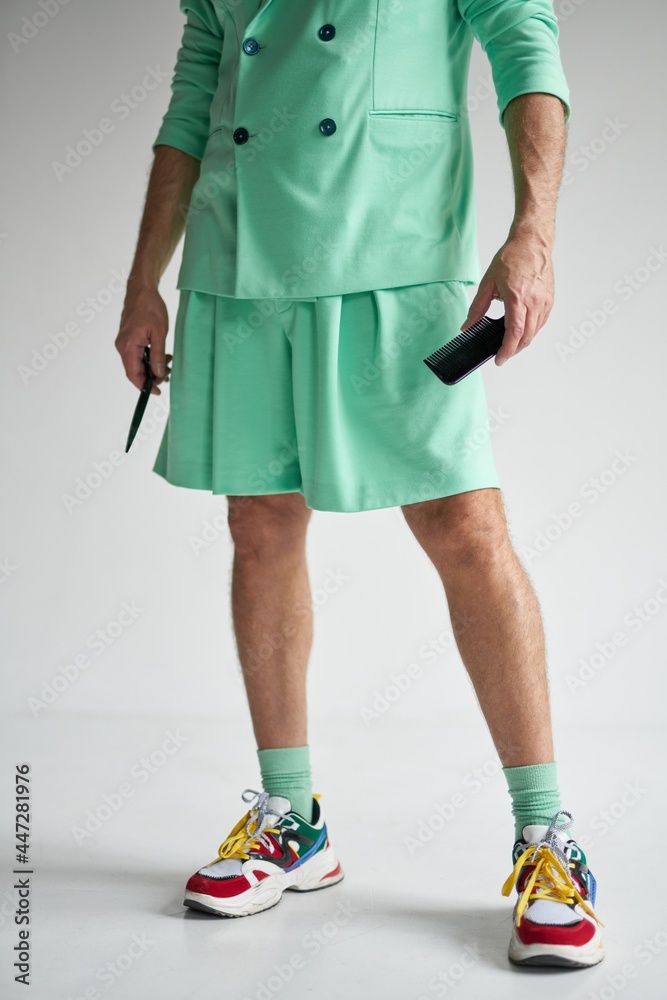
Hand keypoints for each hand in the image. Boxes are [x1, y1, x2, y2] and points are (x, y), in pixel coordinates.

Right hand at [115, 284, 171, 393]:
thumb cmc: (149, 306)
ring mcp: (124, 342)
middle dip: (151, 376)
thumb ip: (158, 355)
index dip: (144, 386)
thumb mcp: (159, 333)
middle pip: (135, 370)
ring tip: (167, 361)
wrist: (141, 289)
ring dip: (151, 366)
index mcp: (128, 346)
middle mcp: (122, 346)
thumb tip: (158, 373)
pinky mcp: (128, 339)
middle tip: (167, 374)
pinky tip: (161, 354)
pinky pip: (137, 354)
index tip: (156, 391)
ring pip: (137, 363)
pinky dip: (148, 358)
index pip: (133, 374)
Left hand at [460, 230, 554, 365]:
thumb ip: (477, 308)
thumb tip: (468, 326)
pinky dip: (531, 331)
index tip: (499, 359)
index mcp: (517, 297)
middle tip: (502, 355)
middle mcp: (534, 301)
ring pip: (535, 332)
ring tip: (510, 344)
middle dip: (513, 350)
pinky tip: (521, 329)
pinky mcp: (550, 300)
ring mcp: (545, 301)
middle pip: (526, 337)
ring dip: (522, 342)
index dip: (506, 350)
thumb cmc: (512, 257)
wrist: (533, 242)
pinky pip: (541, 323)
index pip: (514, 332)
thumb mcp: (488, 282)